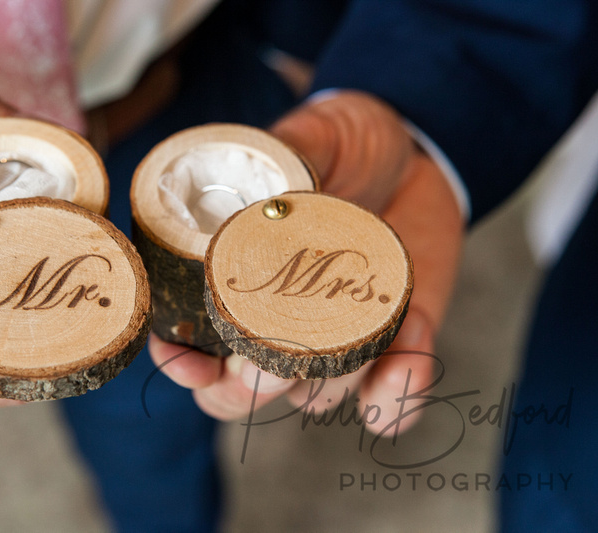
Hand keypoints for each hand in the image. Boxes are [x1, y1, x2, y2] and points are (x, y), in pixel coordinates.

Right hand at [150, 91, 463, 434]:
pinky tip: (411, 347)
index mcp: (238, 277)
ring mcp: (333, 342)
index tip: (188, 359)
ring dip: (333, 380)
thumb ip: (280, 162)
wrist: (417, 151)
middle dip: (249, 388)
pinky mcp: (391, 347)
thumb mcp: (309, 137)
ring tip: (364, 322)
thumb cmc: (347, 143)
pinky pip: (388, 403)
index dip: (180, 361)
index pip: (188, 342)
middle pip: (240, 393)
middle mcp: (276, 323)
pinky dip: (397, 392)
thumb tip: (255, 205)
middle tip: (270, 361)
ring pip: (314, 399)